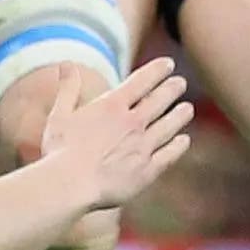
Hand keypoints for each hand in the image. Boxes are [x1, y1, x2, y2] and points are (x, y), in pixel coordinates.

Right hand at [40, 59, 195, 209]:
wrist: (70, 186)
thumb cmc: (60, 152)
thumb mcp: (60, 115)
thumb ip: (68, 88)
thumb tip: (66, 63)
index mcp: (112, 106)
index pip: (142, 81)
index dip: (157, 70)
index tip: (169, 64)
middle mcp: (132, 123)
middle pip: (160, 100)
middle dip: (172, 89)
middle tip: (181, 83)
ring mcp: (142, 147)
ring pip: (169, 125)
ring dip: (180, 115)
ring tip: (188, 108)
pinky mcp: (147, 171)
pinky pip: (169, 154)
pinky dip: (178, 146)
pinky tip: (183, 141)